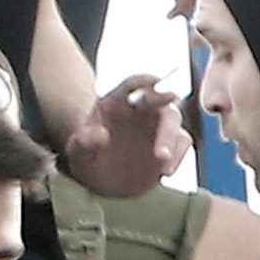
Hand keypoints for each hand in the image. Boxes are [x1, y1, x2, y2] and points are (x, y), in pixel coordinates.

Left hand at [59, 73, 180, 199]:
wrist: (102, 179)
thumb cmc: (87, 159)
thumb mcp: (77, 154)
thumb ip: (84, 142)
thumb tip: (100, 134)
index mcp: (115, 103)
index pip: (131, 84)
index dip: (143, 80)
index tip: (153, 81)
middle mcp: (140, 109)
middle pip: (158, 98)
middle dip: (163, 99)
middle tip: (169, 100)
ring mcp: (157, 126)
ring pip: (173, 121)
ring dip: (170, 137)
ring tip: (161, 159)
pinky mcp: (171, 143)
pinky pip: (181, 143)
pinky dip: (178, 155)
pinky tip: (165, 172)